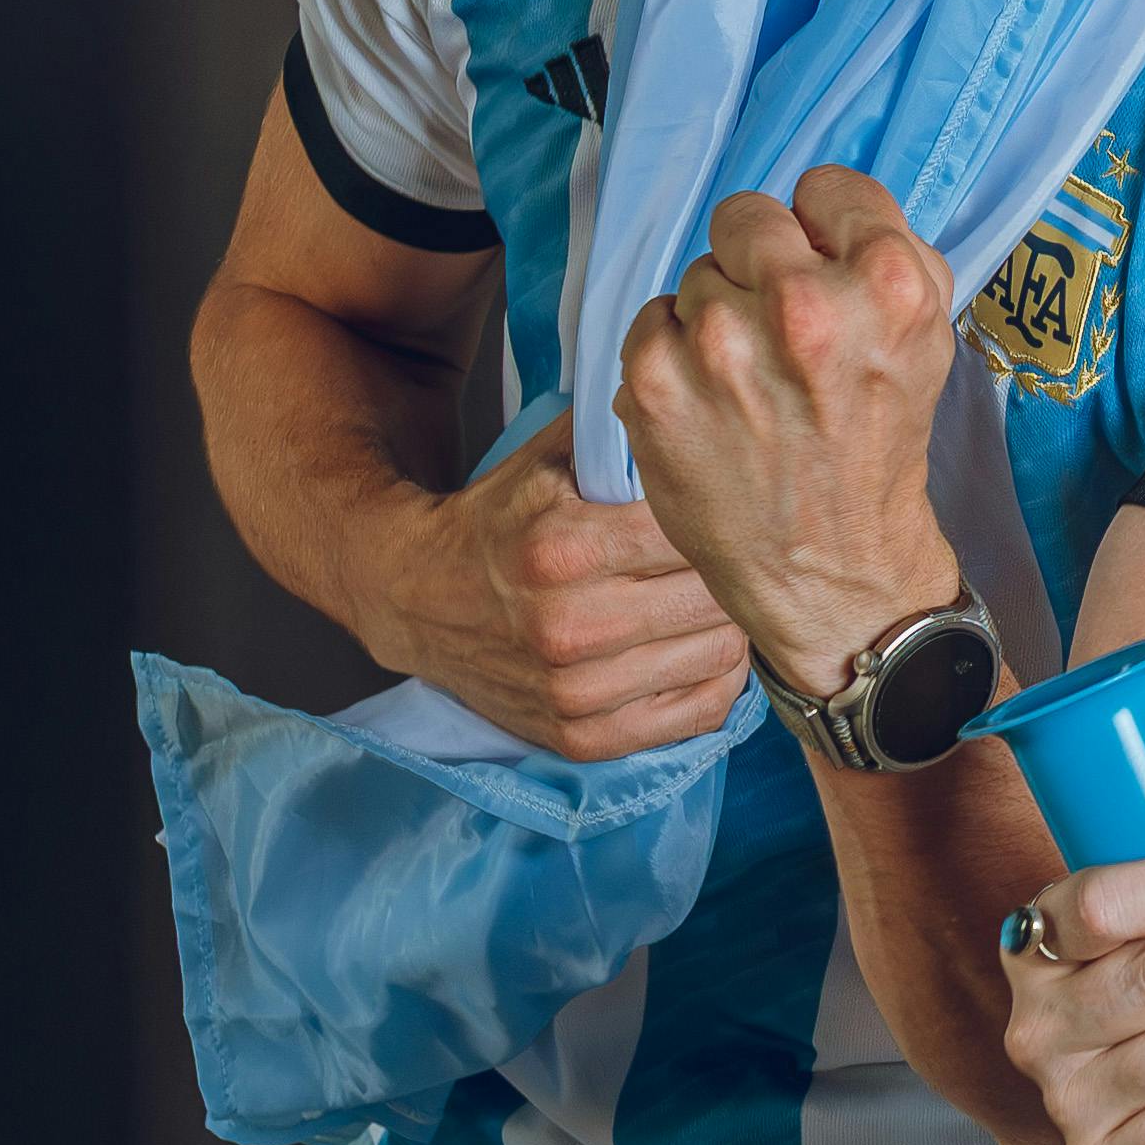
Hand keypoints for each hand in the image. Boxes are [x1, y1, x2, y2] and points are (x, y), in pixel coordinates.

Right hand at [361, 411, 749, 758]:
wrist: (415, 598)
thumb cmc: (495, 523)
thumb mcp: (544, 462)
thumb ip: (619, 436)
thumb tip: (698, 406)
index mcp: (562, 548)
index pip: (693, 535)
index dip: (721, 520)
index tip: (726, 514)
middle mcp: (569, 626)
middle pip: (714, 600)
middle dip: (730, 574)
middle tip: (729, 560)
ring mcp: (577, 691)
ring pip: (720, 657)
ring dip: (727, 627)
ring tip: (710, 601)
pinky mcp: (582, 738)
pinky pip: (700, 714)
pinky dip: (714, 680)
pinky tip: (695, 648)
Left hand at [612, 164, 964, 685]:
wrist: (830, 565)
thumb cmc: (876, 445)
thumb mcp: (929, 341)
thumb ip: (889, 256)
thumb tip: (824, 207)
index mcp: (888, 286)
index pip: (827, 187)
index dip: (826, 231)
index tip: (826, 274)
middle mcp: (802, 307)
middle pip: (749, 217)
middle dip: (762, 265)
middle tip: (783, 335)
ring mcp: (720, 343)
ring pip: (698, 273)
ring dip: (718, 317)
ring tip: (751, 384)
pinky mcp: (653, 380)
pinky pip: (652, 318)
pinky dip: (673, 356)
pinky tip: (711, 405)